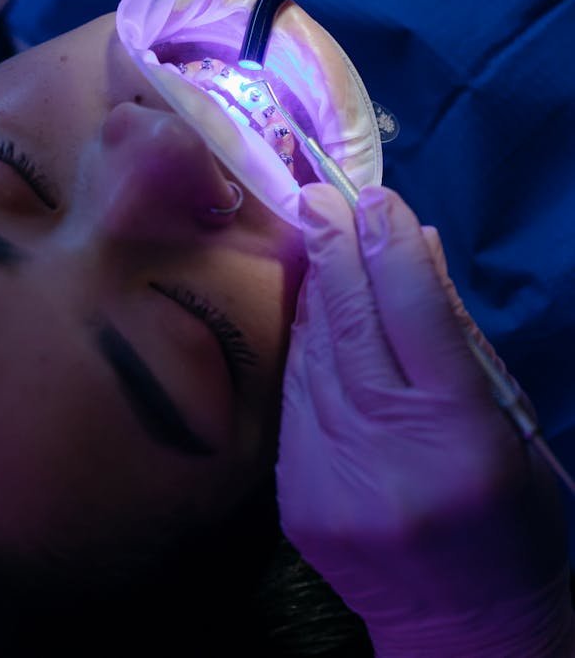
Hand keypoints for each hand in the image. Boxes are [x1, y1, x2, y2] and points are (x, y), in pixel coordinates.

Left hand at [276, 183, 573, 656]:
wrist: (462, 629)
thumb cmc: (509, 519)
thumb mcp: (512, 424)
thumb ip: (461, 337)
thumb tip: (418, 248)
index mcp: (462, 434)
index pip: (418, 314)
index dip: (391, 248)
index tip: (373, 198)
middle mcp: (390, 451)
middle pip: (352, 326)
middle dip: (333, 250)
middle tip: (316, 194)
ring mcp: (333, 476)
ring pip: (313, 356)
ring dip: (313, 291)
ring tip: (313, 238)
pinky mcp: (295, 496)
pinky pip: (295, 396)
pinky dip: (302, 346)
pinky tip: (308, 310)